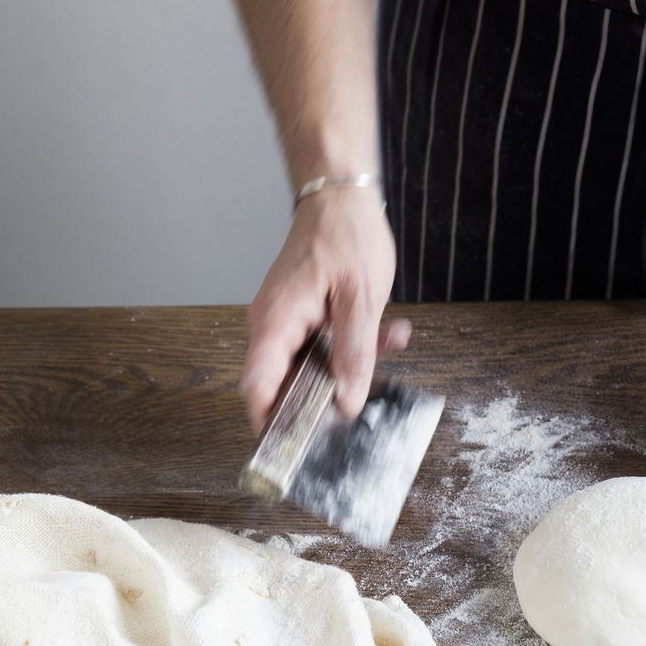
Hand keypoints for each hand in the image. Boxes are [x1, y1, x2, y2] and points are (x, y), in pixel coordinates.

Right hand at [240, 186, 409, 432]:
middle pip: (286, 385)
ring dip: (351, 364)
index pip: (257, 388)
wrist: (340, 195)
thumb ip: (354, 352)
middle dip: (329, 394)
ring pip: (311, 367)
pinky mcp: (300, 319)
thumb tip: (346, 401)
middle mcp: (271, 326)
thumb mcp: (362, 298)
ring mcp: (284, 323)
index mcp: (276, 323)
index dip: (271, 424)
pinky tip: (385, 331)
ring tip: (389, 340)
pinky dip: (351, 346)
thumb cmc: (345, 234)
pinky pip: (320, 347)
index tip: (294, 450)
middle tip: (368, 391)